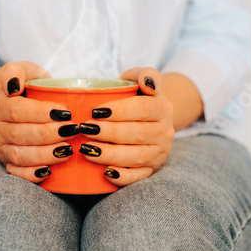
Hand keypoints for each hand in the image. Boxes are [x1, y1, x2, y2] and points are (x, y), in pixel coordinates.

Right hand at [0, 61, 78, 183]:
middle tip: (73, 131)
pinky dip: (32, 175)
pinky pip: (16, 173)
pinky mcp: (7, 162)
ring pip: (20, 156)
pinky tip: (50, 171)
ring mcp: (1, 147)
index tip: (65, 112)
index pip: (17, 111)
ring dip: (45, 155)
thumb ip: (16, 70)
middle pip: (21, 135)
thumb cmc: (28, 86)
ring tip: (68, 150)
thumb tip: (13, 84)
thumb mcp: (24, 70)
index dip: (41, 113)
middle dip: (49, 135)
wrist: (18, 105)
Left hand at [78, 67, 174, 186]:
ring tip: (86, 149)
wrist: (148, 120)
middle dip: (109, 133)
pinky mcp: (151, 170)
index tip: (95, 111)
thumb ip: (143, 73)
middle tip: (85, 129)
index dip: (119, 111)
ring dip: (109, 154)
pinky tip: (104, 172)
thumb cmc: (134, 97)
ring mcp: (159, 153)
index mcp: (163, 108)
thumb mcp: (138, 80)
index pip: (143, 109)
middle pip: (137, 134)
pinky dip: (122, 177)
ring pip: (136, 157)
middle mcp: (165, 132)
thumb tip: (148, 82)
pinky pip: (138, 177)